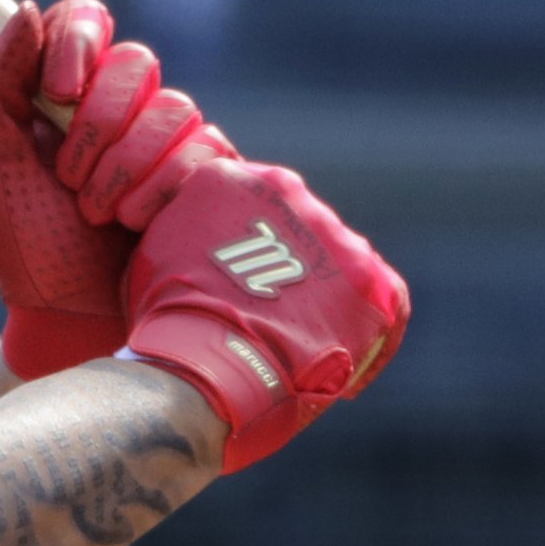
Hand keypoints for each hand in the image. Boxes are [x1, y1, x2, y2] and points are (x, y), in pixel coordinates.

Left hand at [0, 0, 237, 380]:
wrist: (73, 321)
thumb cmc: (27, 246)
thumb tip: (28, 8)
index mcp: (64, 94)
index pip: (87, 20)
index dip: (79, 41)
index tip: (58, 87)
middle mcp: (120, 109)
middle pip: (136, 60)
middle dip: (97, 123)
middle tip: (69, 177)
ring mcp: (169, 142)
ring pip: (175, 106)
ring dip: (125, 167)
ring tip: (100, 214)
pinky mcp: (209, 178)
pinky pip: (207, 150)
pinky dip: (162, 190)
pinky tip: (139, 225)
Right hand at [119, 158, 409, 472]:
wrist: (206, 364)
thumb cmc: (164, 321)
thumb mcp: (158, 252)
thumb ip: (192, 231)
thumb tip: (206, 244)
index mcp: (232, 177)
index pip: (249, 206)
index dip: (243, 249)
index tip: (236, 287)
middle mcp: (291, 193)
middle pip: (297, 231)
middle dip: (288, 274)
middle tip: (269, 321)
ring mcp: (336, 235)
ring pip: (338, 264)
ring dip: (325, 301)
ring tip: (302, 350)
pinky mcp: (373, 281)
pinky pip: (386, 301)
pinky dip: (369, 332)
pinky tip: (342, 367)